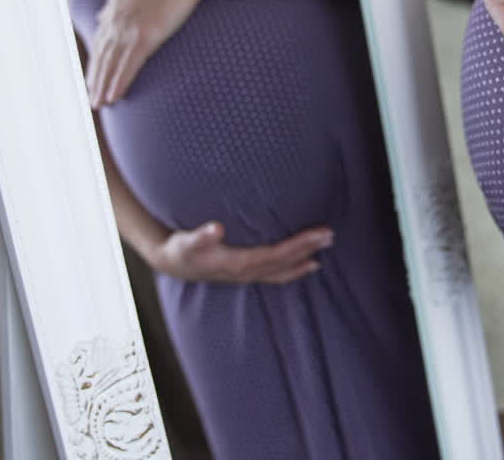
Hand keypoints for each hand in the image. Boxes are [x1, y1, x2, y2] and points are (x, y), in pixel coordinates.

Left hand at [85, 0, 203, 107]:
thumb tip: (101, 13)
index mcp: (115, 6)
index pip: (102, 39)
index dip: (97, 60)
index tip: (94, 75)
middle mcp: (117, 20)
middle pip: (101, 55)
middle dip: (95, 78)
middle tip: (92, 97)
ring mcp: (129, 29)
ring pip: (110, 64)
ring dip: (103, 86)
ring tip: (99, 103)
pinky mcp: (145, 37)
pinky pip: (128, 66)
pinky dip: (119, 83)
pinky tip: (114, 97)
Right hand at [148, 221, 334, 283]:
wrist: (173, 263)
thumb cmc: (181, 249)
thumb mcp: (185, 242)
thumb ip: (200, 236)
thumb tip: (216, 228)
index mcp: (237, 264)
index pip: (276, 254)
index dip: (298, 245)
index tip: (318, 234)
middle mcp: (246, 272)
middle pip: (284, 262)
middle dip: (308, 249)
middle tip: (330, 236)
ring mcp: (247, 275)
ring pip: (282, 270)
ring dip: (304, 260)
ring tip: (325, 250)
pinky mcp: (246, 272)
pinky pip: (275, 274)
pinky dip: (293, 269)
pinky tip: (307, 264)